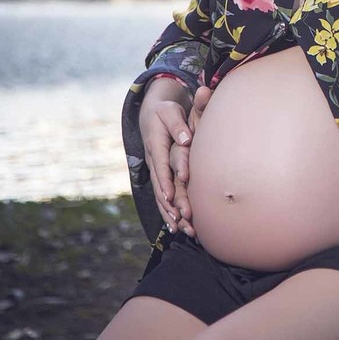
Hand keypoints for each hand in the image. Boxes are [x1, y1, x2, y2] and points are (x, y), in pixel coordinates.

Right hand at [140, 80, 211, 233]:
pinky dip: (168, 211)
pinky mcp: (159, 175)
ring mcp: (154, 169)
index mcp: (155, 145)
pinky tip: (176, 227)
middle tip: (179, 219)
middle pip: (159, 185)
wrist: (152, 114)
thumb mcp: (170, 111)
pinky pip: (162, 195)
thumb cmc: (165, 111)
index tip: (170, 196)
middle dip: (168, 204)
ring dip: (168, 213)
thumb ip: (178, 125)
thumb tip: (187, 140)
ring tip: (179, 229)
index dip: (165, 181)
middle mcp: (153, 160)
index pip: (161, 166)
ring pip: (159, 194)